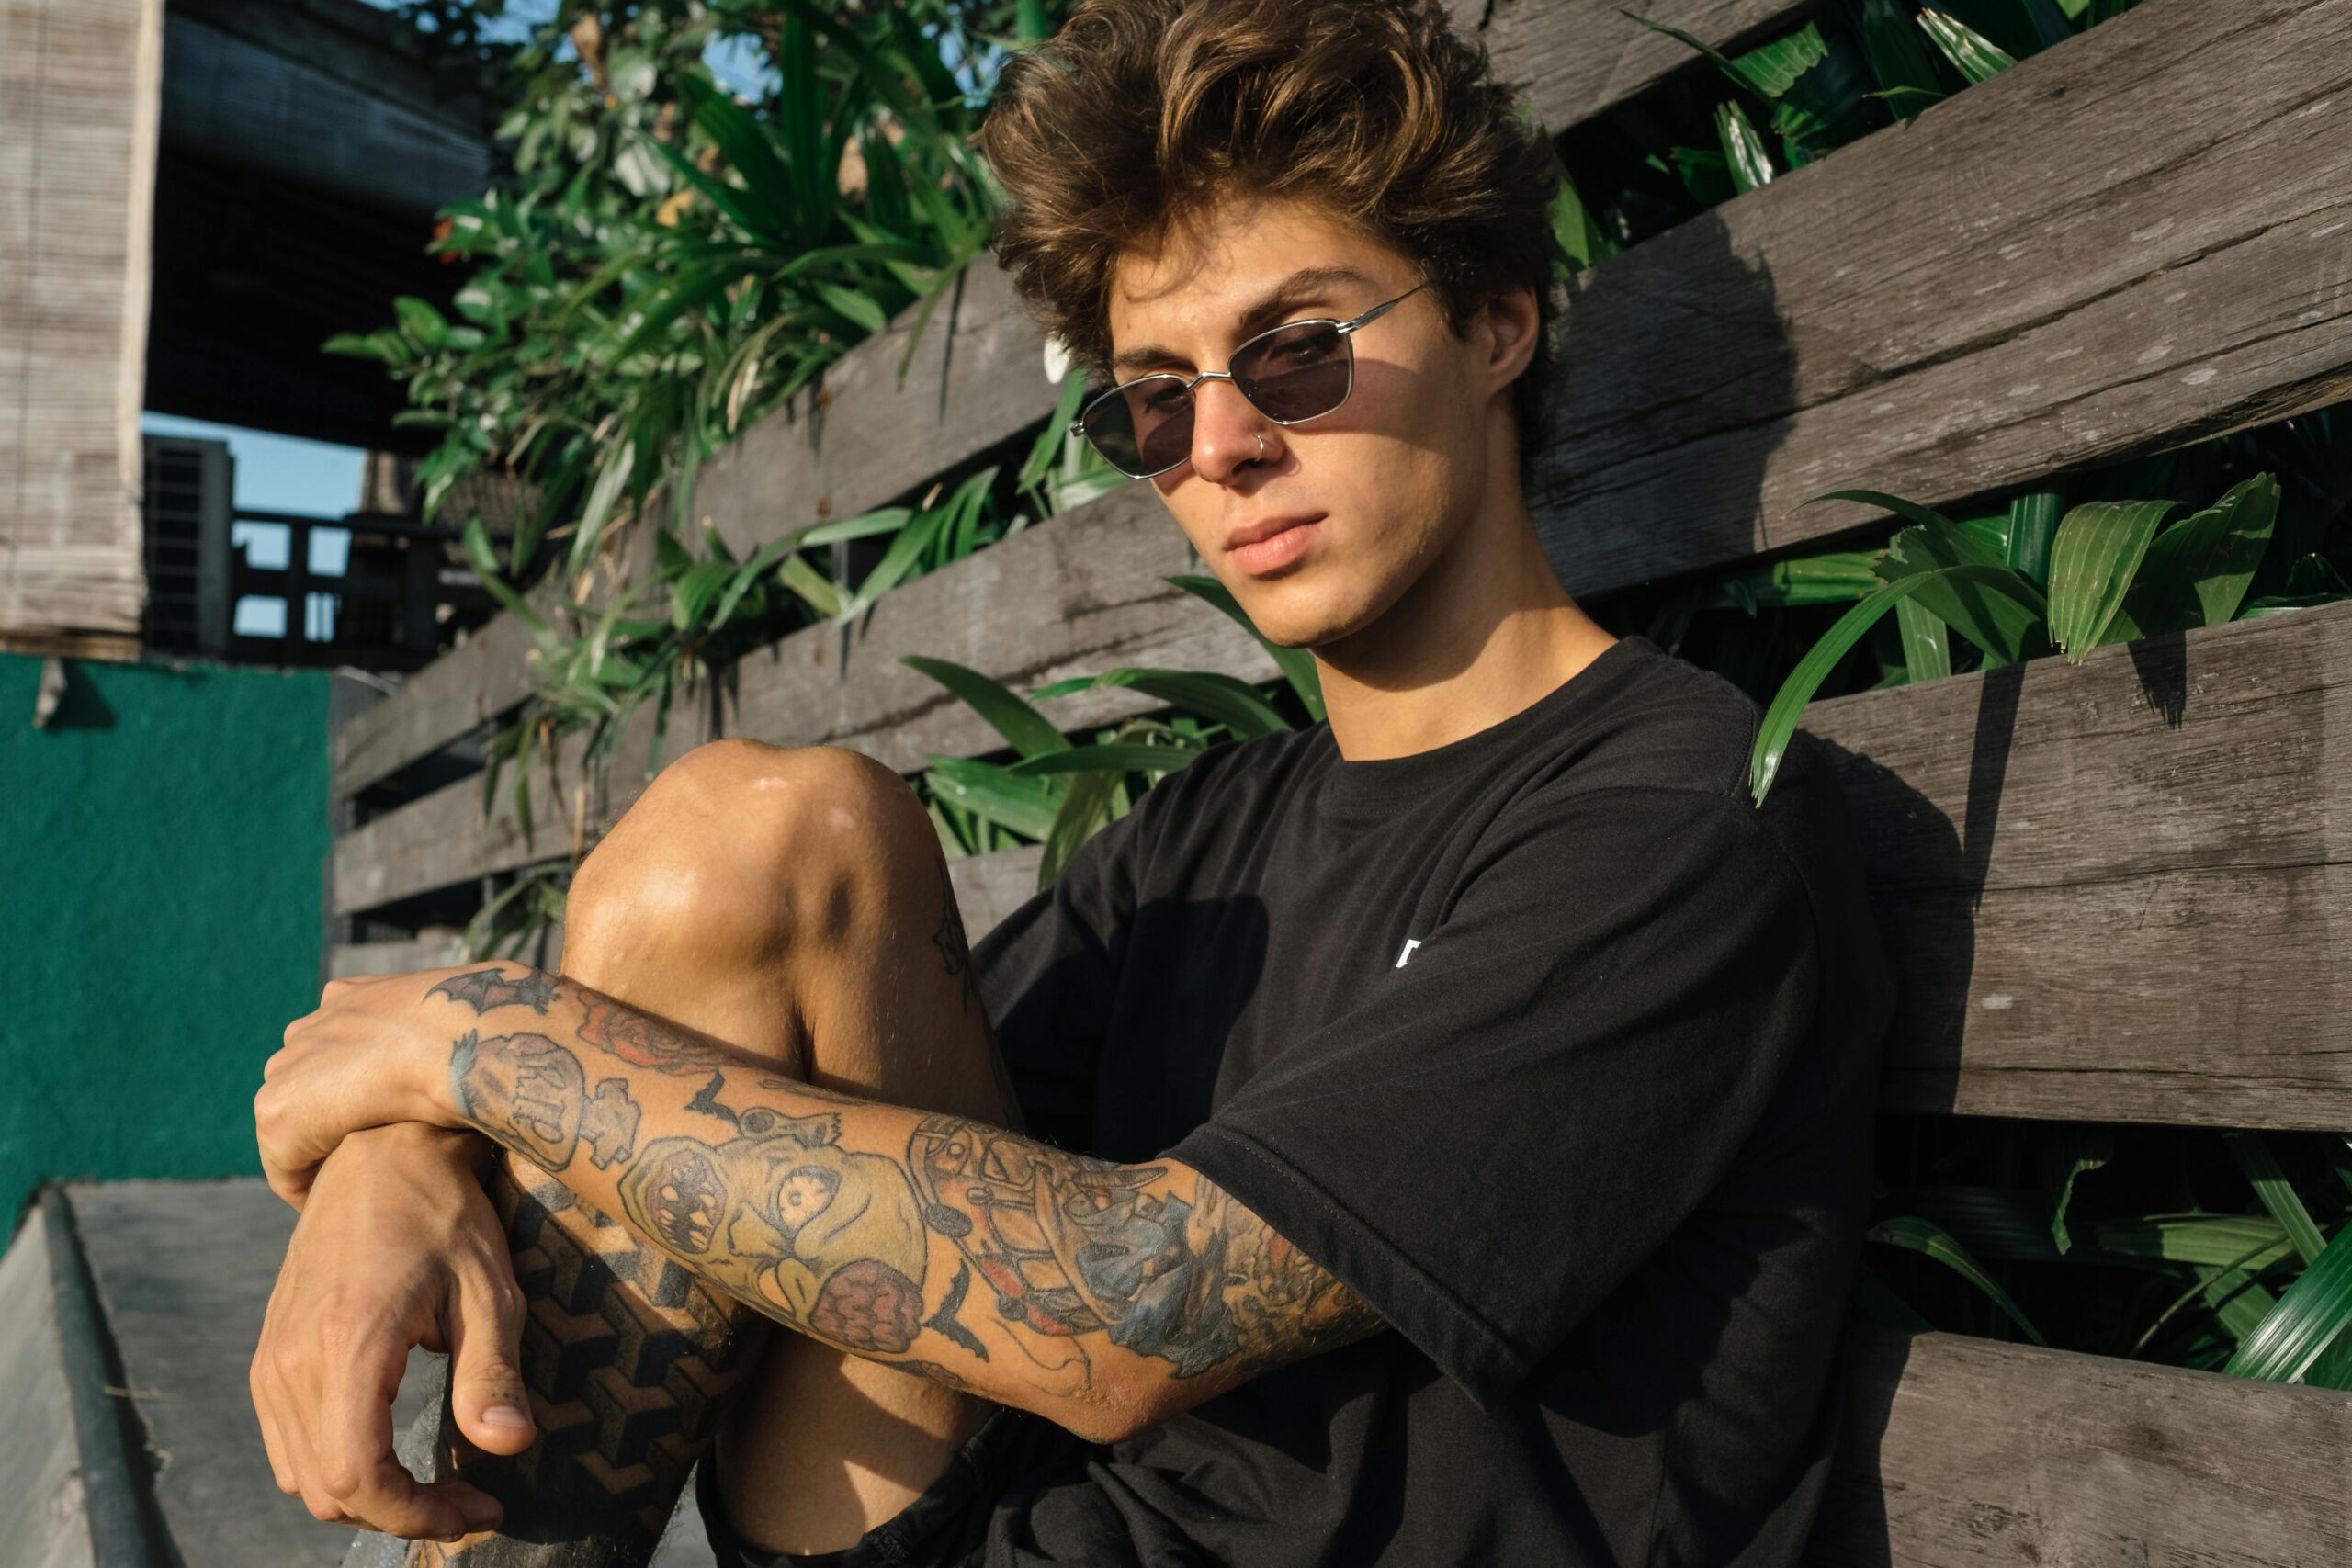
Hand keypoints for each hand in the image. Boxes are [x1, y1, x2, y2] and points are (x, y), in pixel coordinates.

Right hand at [250, 1121, 535, 1541]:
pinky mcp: (269, 1354)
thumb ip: (492, 1373)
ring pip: (303, 1477)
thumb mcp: (489, 1290)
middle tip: (470, 1502)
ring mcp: (271, 1359)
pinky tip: (393, 1449)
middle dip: (402, 1512)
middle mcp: (292, 1360)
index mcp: (346, 1345)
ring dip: (368, 1495)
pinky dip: (336, 1466)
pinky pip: (288, 1444)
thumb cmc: (446, 1214)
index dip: (416, 1515)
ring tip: (439, 1484)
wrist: (378, 1152)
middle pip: (328, 1490)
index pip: (358, 1476)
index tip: (477, 1511)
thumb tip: (508, 1446)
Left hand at [258, 969, 489, 1206]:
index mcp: (350, 999)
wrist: (457, 1036)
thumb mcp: (464, 1022)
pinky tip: (345, 1205)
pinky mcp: (279, 1112)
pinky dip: (310, 1190)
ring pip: (294, 1129)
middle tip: (373, 1162)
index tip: (387, 1122)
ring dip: (323, 1157)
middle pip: (308, 1089)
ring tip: (360, 1190)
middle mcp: (311, 1027)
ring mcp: (288, 1067)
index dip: (360, 1090)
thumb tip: (489, 1048)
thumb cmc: (479, 1029)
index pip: (336, 1051)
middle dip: (335, 1122)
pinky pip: (286, 1169)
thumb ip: (445, 1034)